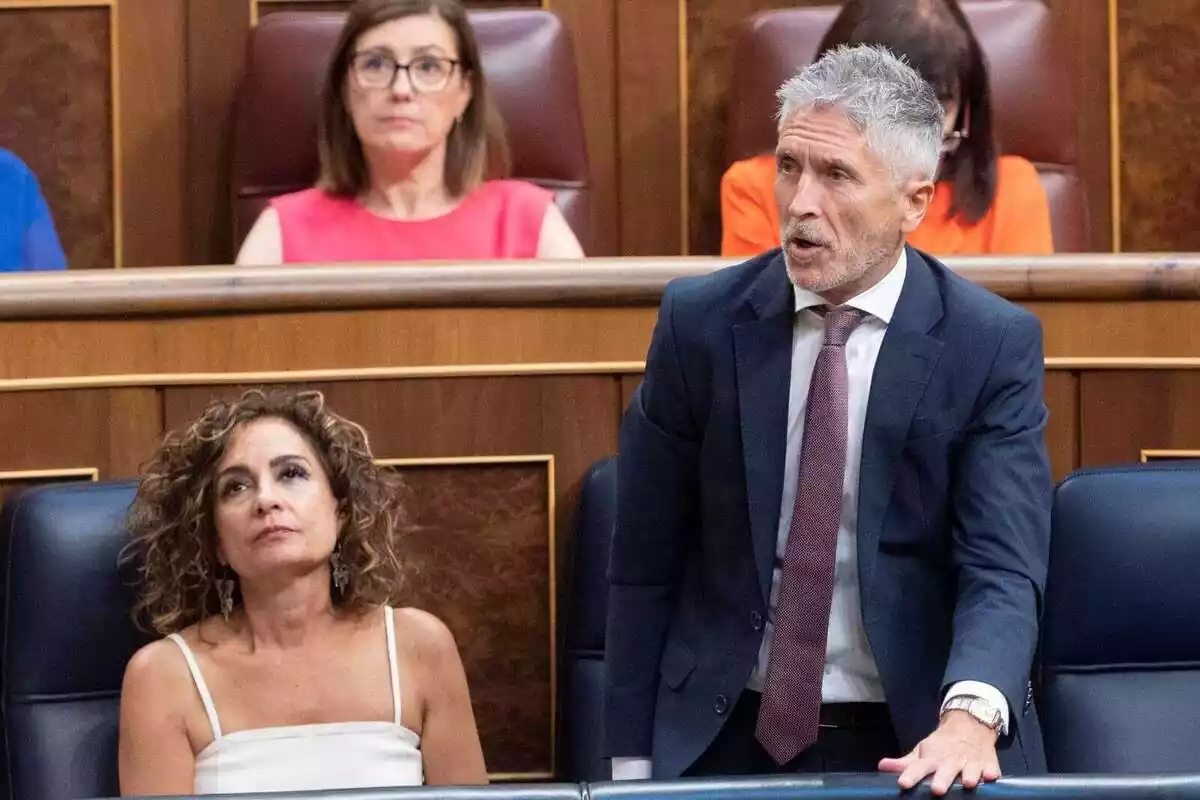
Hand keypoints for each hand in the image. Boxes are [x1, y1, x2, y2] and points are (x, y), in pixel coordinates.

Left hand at [878, 710, 1000, 794]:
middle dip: (942, 779)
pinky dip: (991, 771)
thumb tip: (881, 766)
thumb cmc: (942, 745)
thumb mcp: (922, 751)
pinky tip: (991, 776)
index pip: (919, 768)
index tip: (903, 783)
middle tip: (937, 790)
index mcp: (932, 759)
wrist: (968, 725)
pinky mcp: (987, 763)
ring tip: (968, 783)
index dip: (911, 776)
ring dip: (969, 775)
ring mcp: (970, 761)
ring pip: (970, 769)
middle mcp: (950, 761)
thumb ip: (904, 763)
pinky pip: (991, 767)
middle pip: (945, 771)